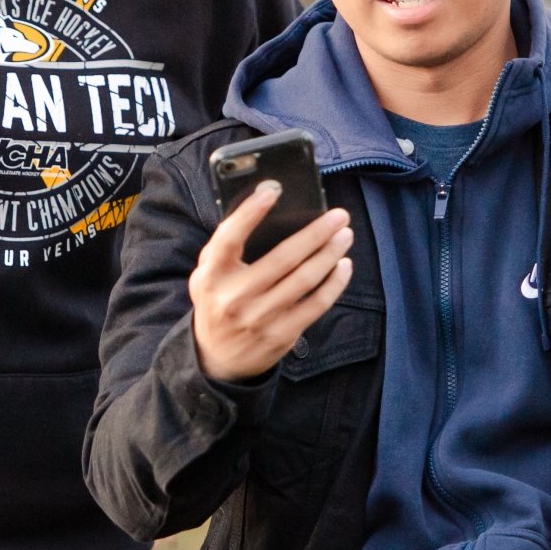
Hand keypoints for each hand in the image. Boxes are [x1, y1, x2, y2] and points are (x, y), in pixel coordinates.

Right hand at [189, 182, 353, 381]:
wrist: (217, 359)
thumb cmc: (217, 302)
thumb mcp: (206, 275)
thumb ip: (224, 247)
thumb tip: (261, 208)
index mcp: (212, 276)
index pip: (229, 238)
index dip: (250, 212)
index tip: (272, 189)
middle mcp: (235, 297)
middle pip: (283, 258)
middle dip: (316, 233)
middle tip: (339, 215)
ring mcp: (260, 318)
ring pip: (304, 280)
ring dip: (330, 253)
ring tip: (345, 235)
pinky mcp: (282, 334)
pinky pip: (316, 305)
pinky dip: (334, 283)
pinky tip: (343, 265)